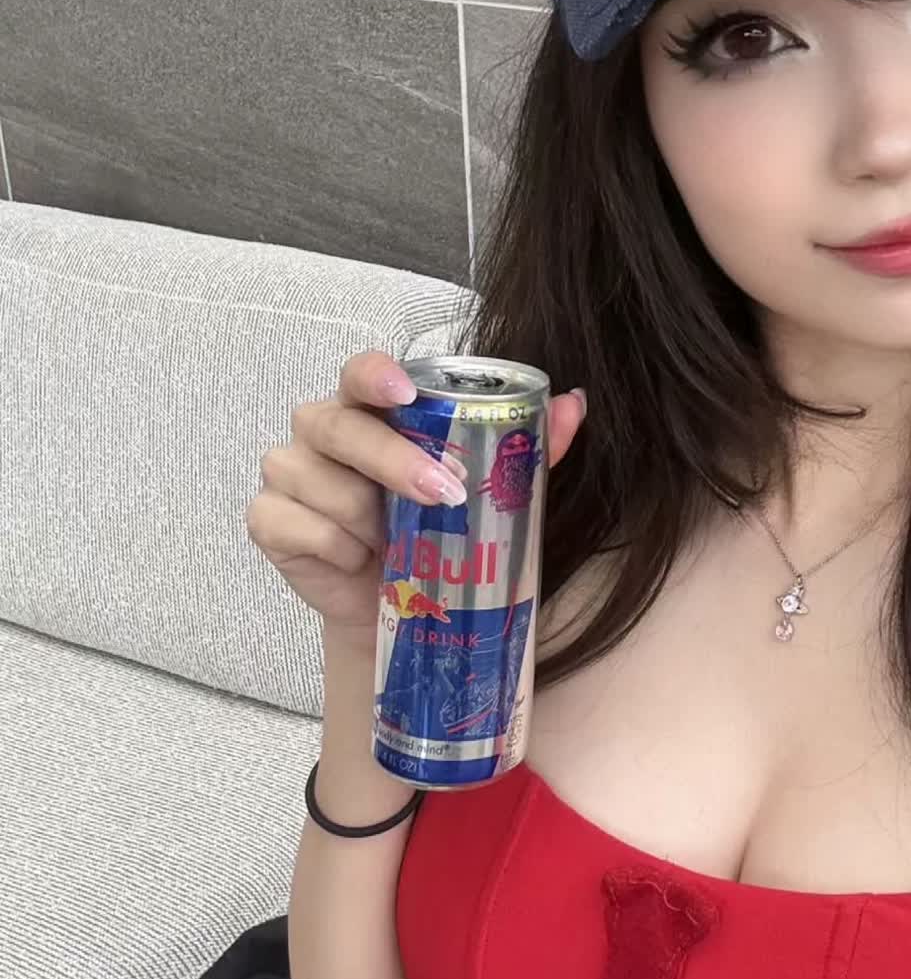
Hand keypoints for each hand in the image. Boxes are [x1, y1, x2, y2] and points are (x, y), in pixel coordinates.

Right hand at [245, 350, 584, 637]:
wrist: (405, 606)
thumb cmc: (439, 531)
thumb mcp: (487, 489)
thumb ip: (526, 445)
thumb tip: (573, 405)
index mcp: (372, 409)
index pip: (361, 372)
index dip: (375, 375)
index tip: (403, 390)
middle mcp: (322, 430)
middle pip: (338, 425)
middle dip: (392, 460)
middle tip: (444, 495)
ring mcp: (290, 473)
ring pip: (318, 480)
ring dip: (364, 516)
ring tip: (393, 542)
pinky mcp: (269, 521)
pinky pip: (292, 524)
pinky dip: (332, 546)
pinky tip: (358, 560)